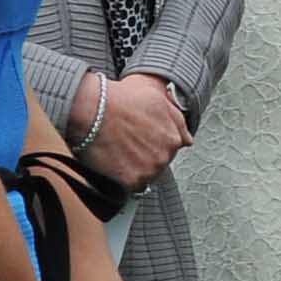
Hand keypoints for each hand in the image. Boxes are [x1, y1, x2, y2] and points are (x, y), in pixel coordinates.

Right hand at [77, 71, 189, 192]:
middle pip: (158, 162)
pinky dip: (121, 178)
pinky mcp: (132, 181)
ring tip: (117, 150)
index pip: (171, 148)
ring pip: (145, 175)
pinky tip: (112, 162)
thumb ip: (175, 116)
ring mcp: (150, 170)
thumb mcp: (156, 94)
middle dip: (145, 155)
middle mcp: (166, 155)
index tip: (140, 137)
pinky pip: (130, 186)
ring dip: (134, 167)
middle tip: (126, 142)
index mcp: (174, 137)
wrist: (93, 109)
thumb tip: (187, 137)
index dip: (153, 140)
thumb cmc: (120, 97)